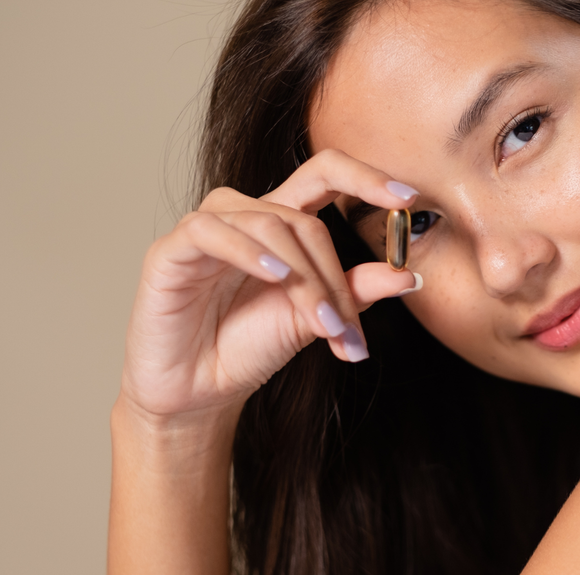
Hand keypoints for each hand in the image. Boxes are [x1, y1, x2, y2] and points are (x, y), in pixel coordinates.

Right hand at [118, 149, 419, 423]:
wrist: (198, 393)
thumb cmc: (249, 348)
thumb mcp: (313, 319)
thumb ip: (353, 292)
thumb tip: (407, 275)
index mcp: (282, 223)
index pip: (325, 176)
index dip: (365, 178)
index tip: (408, 197)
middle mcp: (245, 216)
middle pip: (304, 217)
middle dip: (333, 275)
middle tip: (347, 328)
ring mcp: (206, 229)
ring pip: (268, 224)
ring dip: (303, 277)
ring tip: (319, 323)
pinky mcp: (170, 251)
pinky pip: (210, 231)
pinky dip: (248, 251)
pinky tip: (276, 276)